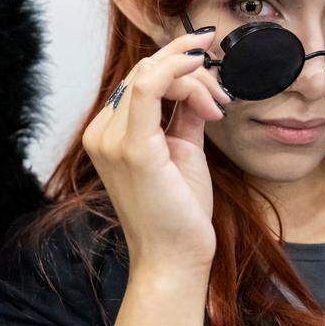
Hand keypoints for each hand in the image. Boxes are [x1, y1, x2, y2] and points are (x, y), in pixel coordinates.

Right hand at [82, 27, 230, 271]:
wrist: (174, 259)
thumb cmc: (179, 213)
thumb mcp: (182, 151)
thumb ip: (183, 116)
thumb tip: (198, 87)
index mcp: (108, 134)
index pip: (139, 81)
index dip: (178, 68)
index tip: (215, 84)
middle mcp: (102, 133)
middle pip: (144, 71)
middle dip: (189, 68)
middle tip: (222, 92)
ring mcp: (112, 139)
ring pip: (150, 74)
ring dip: (193, 77)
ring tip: (219, 104)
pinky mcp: (133, 148)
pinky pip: (148, 87)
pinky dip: (175, 68)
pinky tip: (199, 66)